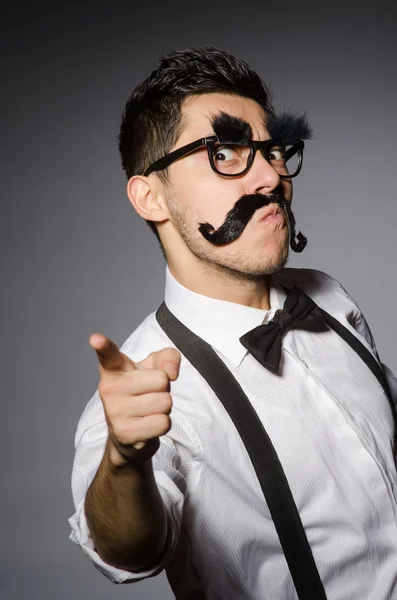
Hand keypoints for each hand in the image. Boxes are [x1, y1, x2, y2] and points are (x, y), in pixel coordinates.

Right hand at [89, 334, 180, 465]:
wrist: (130, 434)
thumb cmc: (143, 393)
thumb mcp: (155, 368)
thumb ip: (168, 357)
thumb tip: (171, 373)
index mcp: (114, 369)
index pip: (109, 354)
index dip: (103, 345)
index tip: (96, 339)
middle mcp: (109, 388)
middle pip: (162, 380)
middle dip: (164, 389)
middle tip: (149, 395)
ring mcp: (115, 411)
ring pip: (165, 402)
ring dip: (164, 408)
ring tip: (148, 410)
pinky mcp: (124, 433)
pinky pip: (163, 423)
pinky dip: (162, 424)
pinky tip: (147, 425)